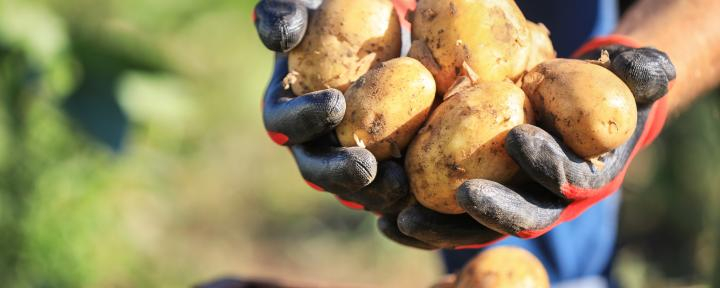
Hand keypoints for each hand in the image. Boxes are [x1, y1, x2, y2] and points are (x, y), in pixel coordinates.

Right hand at [256, 1, 412, 214]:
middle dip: (338, 172)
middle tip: (366, 168)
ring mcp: (345, 158)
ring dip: (373, 193)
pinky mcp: (380, 167)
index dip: (304, 119)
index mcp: (288, 108)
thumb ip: (284, 15)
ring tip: (401, 187)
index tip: (336, 104)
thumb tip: (280, 38)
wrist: (373, 34)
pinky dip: (403, 194)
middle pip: (315, 169)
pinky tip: (423, 192)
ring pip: (351, 189)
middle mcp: (313, 141)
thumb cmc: (331, 19)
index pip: (283, 124)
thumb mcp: (305, 8)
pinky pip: (385, 188)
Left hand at [381, 35, 674, 248]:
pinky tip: (385, 214)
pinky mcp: (471, 196)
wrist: (569, 106)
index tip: (520, 138)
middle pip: (515, 215)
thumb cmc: (600, 92)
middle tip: (459, 193)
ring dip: (439, 226)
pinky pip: (444, 214)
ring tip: (401, 218)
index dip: (547, 163)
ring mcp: (504, 201)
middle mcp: (540, 200)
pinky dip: (418, 218)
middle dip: (488, 209)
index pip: (565, 179)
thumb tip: (650, 71)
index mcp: (579, 177)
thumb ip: (642, 76)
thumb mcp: (628, 79)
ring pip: (471, 225)